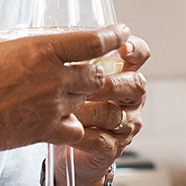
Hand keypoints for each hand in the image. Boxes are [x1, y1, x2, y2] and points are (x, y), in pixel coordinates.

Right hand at [0, 14, 125, 155]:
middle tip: (108, 64)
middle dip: (105, 69)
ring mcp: (55, 106)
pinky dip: (80, 126)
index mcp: (43, 50)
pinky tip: (75, 123)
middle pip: (97, 73)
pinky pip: (78, 130)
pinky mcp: (48, 131)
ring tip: (87, 90)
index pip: (93, 41)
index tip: (122, 32)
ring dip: (90, 95)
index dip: (113, 36)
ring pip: (88, 99)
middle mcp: (56, 78)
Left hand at [56, 36, 149, 185]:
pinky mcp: (112, 148)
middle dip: (111, 84)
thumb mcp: (69, 76)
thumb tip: (46, 36)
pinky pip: (102, 140)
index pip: (140, 55)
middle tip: (88, 85)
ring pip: (115, 115)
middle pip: (136, 85)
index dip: (135, 49)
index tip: (122, 45)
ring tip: (69, 109)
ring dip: (90, 111)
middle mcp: (130, 98)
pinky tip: (68, 130)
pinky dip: (84, 135)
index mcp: (123, 73)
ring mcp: (125, 125)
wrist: (63, 144)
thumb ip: (70, 59)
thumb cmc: (66, 103)